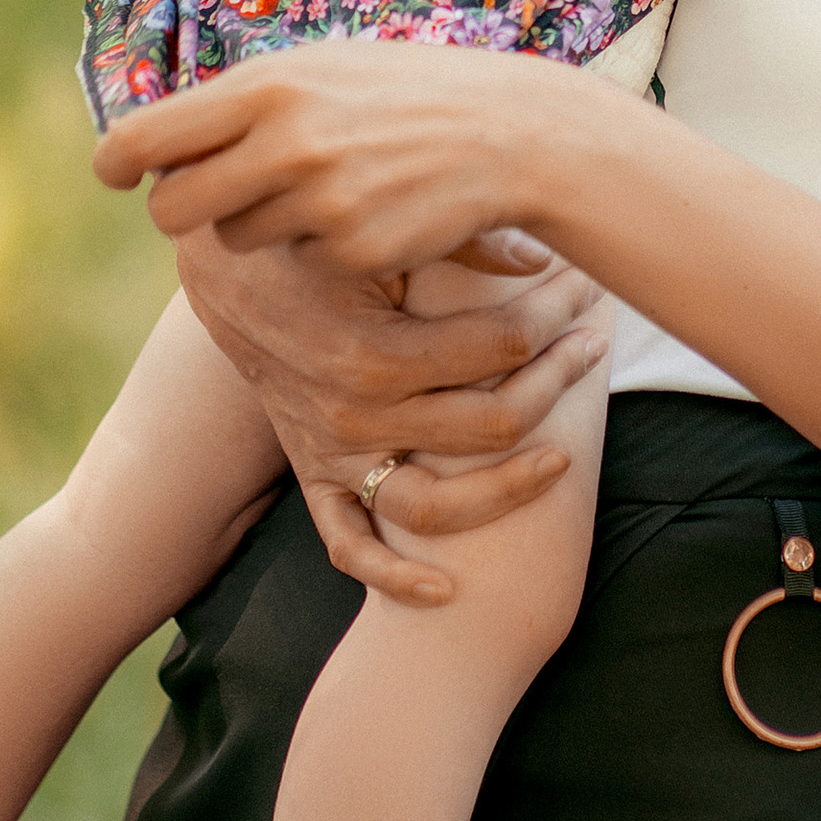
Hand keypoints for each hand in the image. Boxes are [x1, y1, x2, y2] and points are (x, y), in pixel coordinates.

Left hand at [95, 39, 585, 283]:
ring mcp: (318, 201)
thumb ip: (243, 100)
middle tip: (210, 202)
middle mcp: (283, 143)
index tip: (112, 174)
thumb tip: (158, 137)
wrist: (508, 133)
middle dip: (182, 212)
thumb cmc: (403, 93)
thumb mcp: (322, 68)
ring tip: (322, 185)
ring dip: (262, 224)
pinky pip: (301, 262)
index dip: (117, 161)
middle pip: (174, 210)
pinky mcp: (351, 251)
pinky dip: (321, 247)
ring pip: (238, 239)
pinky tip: (369, 211)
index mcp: (267, 87)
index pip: (148, 137)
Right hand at [172, 223, 612, 605]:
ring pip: (435, 507)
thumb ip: (461, 240)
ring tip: (562, 458)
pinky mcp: (313, 474)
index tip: (585, 289)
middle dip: (557, 380)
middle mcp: (357, 416)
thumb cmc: (315, 241)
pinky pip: (349, 547)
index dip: (555, 315)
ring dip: (505, 490)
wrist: (226, 273)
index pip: (501, 346)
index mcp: (378, 351)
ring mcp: (334, 454)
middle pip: (490, 424)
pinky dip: (393, 578)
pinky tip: (444, 588)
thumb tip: (542, 257)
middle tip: (594, 343)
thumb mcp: (380, 232)